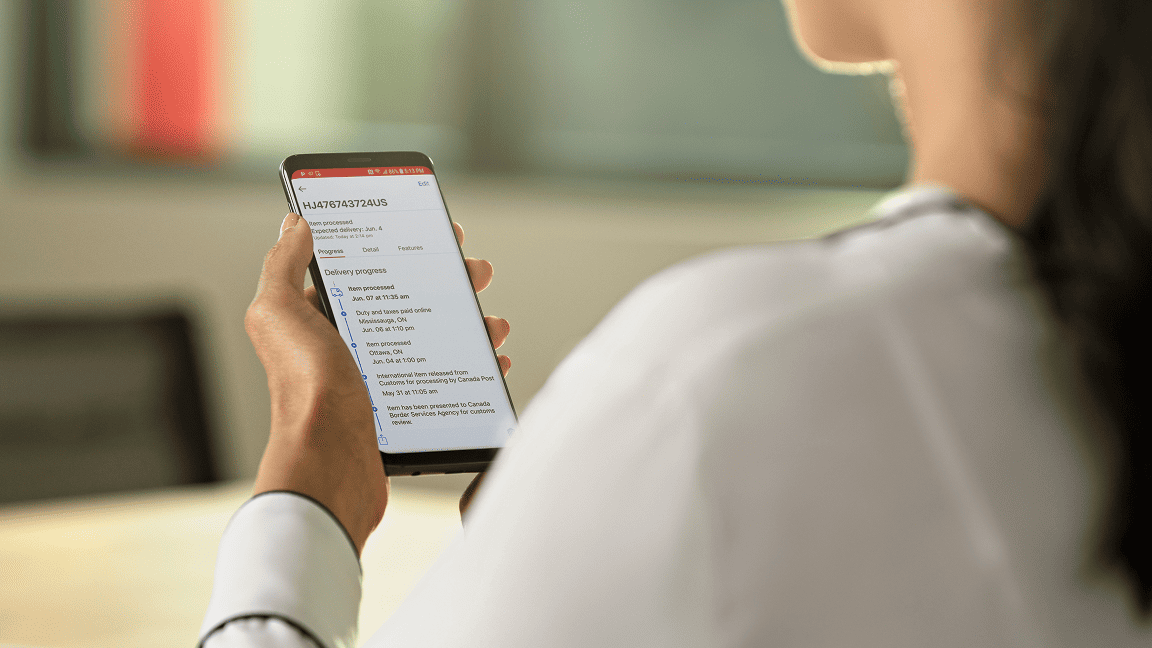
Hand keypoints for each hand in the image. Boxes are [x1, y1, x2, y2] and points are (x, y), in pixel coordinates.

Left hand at [245, 214, 509, 553]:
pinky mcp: (403, 406)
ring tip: (492, 323)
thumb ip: (283, 264)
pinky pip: (445, 376)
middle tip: (476, 273)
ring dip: (469, 323)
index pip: (369, 266)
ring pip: (433, 336)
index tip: (443, 234)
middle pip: (410, 298)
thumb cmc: (303, 391)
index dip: (406, 245)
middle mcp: (349, 343)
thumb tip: (295, 221)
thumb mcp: (280, 313)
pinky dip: (472, 365)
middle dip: (448, 281)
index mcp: (320, 315)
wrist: (329, 462)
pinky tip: (492, 359)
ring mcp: (378, 376)